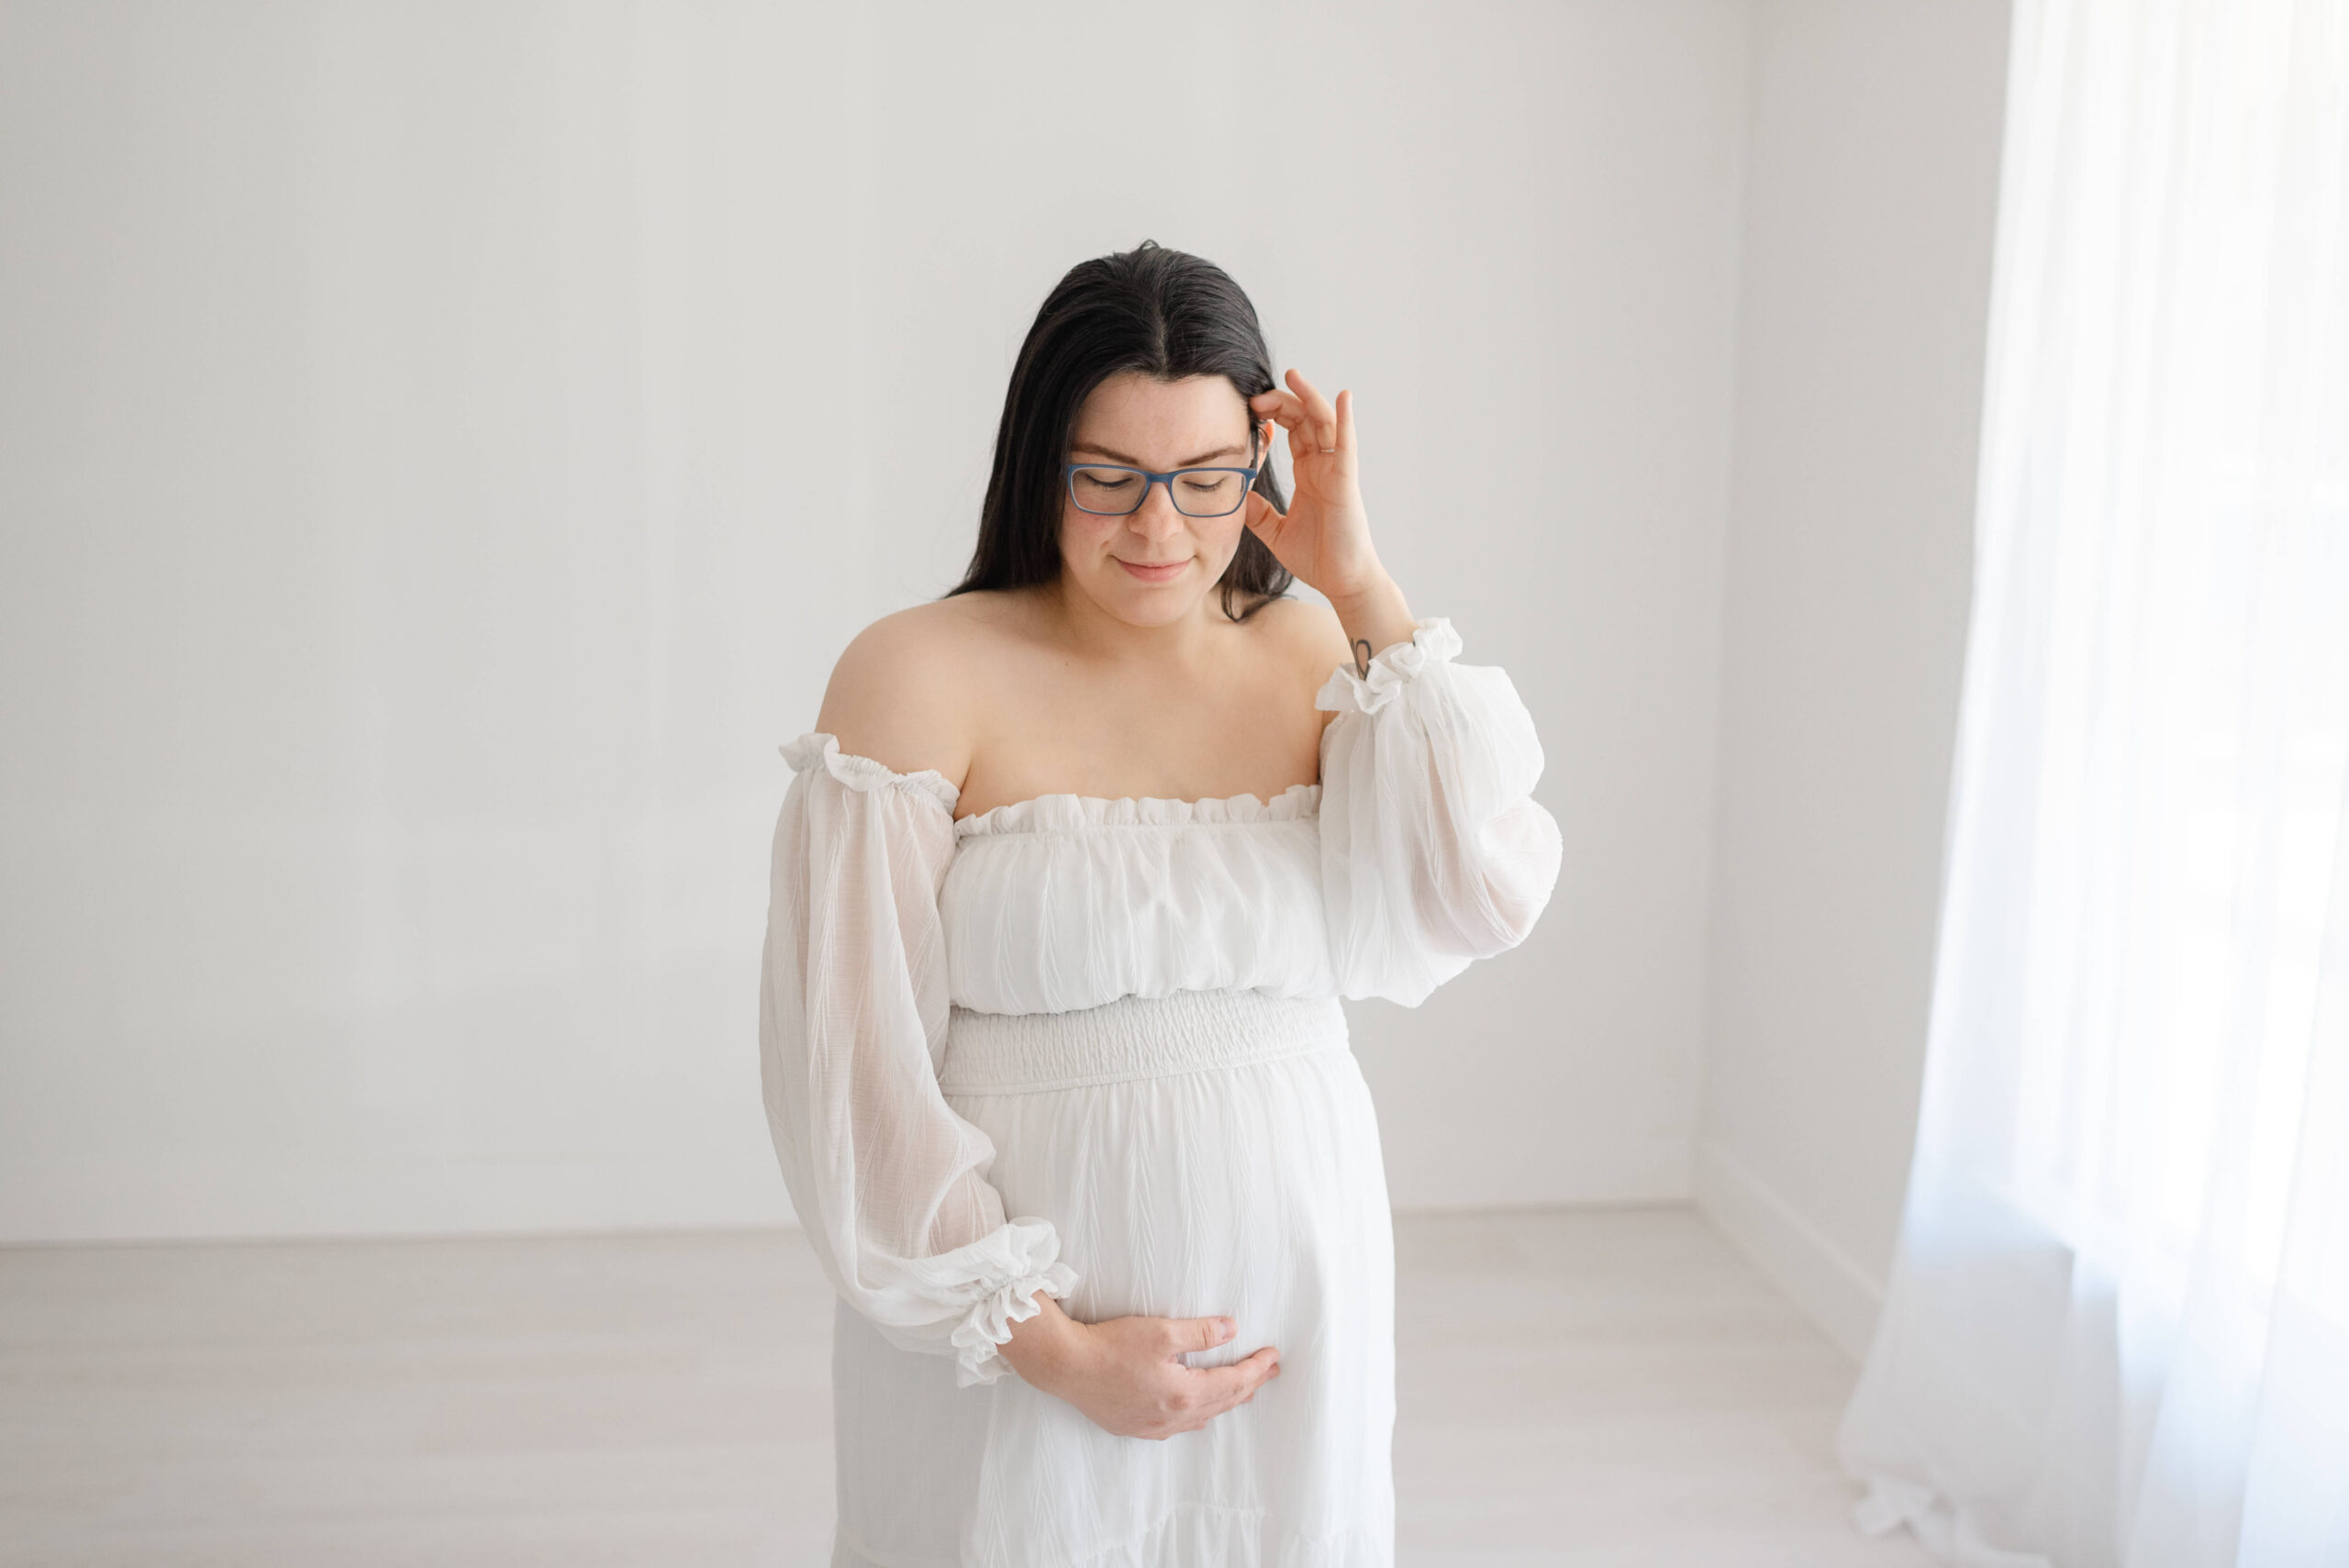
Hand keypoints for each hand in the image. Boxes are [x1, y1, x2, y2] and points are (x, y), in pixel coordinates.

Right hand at [996, 1293, 1280, 1440]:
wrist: (1067, 1366)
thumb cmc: (1111, 1346)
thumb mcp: (1161, 1331)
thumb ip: (1200, 1333)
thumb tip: (1232, 1329)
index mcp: (1184, 1394)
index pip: (1234, 1382)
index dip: (1257, 1368)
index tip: (1275, 1356)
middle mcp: (1172, 1418)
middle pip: (1223, 1403)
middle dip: (1250, 1385)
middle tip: (1270, 1371)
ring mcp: (1153, 1427)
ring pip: (1202, 1418)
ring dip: (1226, 1401)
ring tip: (1244, 1389)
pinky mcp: (1134, 1427)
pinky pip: (1178, 1427)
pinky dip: (1198, 1415)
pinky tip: (1198, 1411)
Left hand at [1244, 369, 1386, 603]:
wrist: (1341, 583)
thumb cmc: (1317, 558)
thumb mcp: (1275, 532)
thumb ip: (1257, 513)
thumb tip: (1238, 495)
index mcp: (1309, 475)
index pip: (1294, 432)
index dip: (1274, 415)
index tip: (1250, 407)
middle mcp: (1324, 467)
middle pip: (1306, 420)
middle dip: (1284, 401)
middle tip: (1257, 394)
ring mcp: (1336, 471)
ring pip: (1324, 423)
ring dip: (1308, 398)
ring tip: (1291, 376)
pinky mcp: (1346, 482)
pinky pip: (1347, 445)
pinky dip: (1346, 419)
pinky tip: (1342, 397)